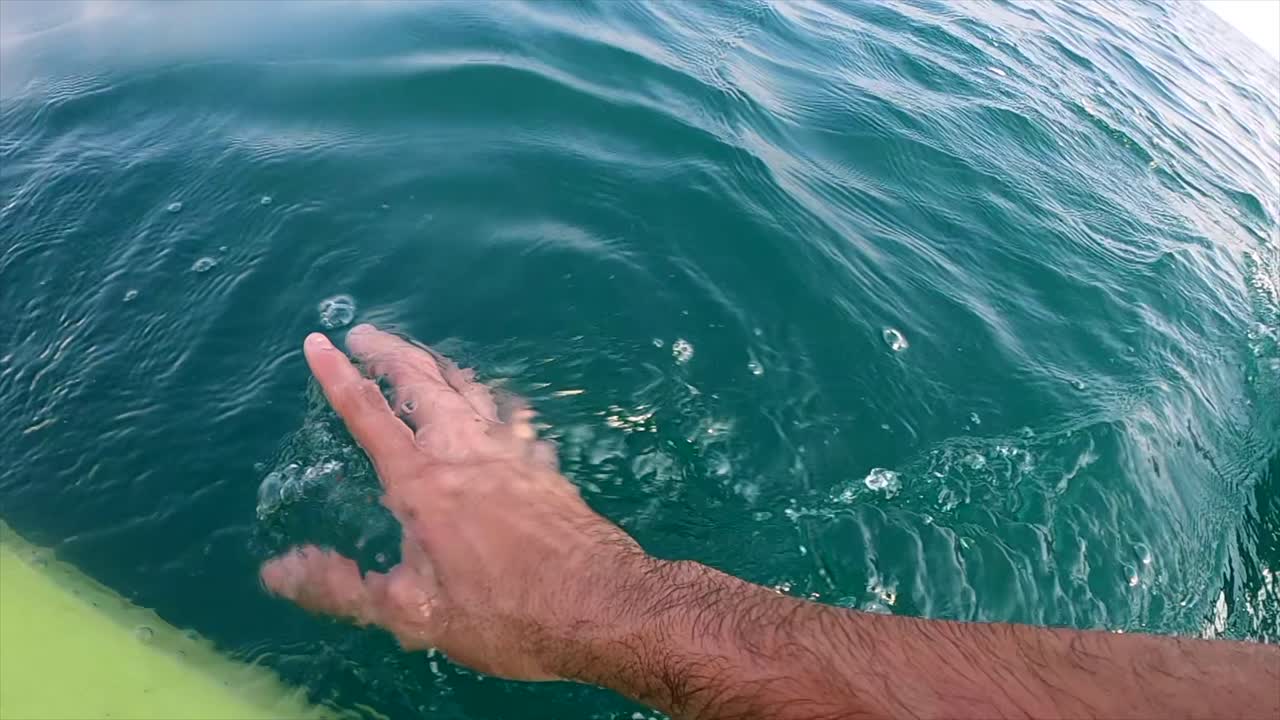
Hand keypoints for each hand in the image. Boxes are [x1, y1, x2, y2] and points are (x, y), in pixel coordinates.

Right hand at [260, 325, 643, 679]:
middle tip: (365, 333)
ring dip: (438, 366)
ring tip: (421, 355)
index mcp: (424, 482)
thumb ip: (343, 587)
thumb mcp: (413, 614)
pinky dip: (493, 399)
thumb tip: (280, 570)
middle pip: (422, 383)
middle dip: (389, 352)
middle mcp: (467, 452)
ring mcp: (512, 453)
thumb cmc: (505, 615)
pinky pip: (513, 416)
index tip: (318, 342)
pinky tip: (498, 400)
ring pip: (469, 389)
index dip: (338, 377)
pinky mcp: (545, 466)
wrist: (601, 605)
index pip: (370, 414)